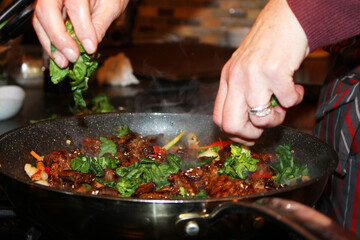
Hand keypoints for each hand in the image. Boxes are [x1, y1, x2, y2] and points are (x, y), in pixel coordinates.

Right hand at [33, 0, 128, 67]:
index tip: (90, 47)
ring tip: (63, 62)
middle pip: (47, 11)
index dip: (82, 29)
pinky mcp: (48, 10)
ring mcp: (49, 0)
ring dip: (50, 45)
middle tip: (72, 57)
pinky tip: (60, 56)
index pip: (75, 5)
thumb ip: (99, 25)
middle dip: (58, 38)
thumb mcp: (110, 6)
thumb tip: (89, 47)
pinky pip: (43, 26)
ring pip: (40, 21)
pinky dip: (51, 43)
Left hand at [213, 0, 308, 144]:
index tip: (251, 135)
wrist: (287, 18)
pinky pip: (288, 102)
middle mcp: (235, 78)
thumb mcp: (245, 69)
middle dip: (251, 135)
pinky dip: (295, 99)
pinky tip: (294, 86)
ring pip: (260, 120)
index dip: (235, 134)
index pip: (219, 118)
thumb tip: (249, 126)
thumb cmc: (269, 46)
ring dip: (277, 118)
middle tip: (266, 123)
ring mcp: (252, 74)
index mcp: (227, 79)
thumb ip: (242, 93)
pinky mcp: (274, 71)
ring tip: (283, 102)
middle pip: (231, 126)